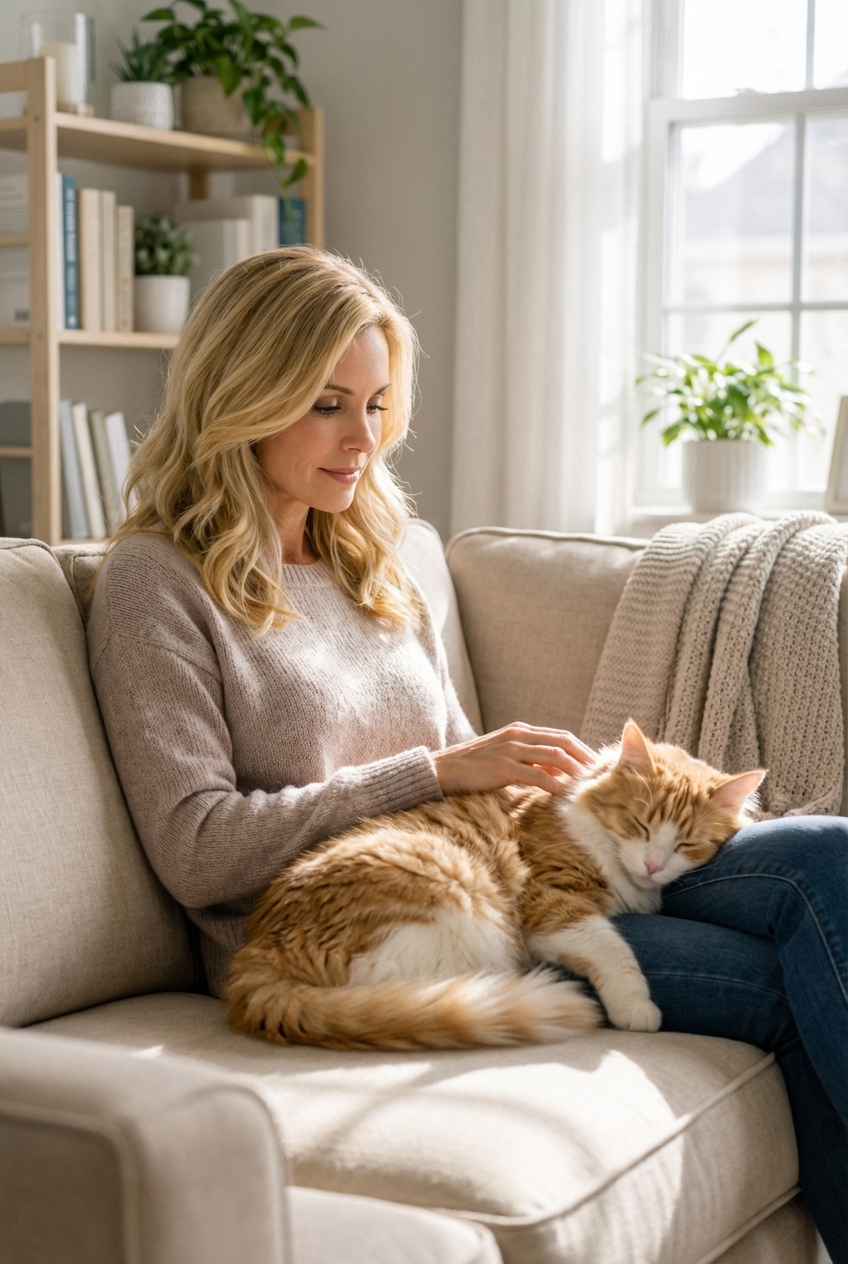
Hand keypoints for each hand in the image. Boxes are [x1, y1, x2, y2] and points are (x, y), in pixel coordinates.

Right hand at [433, 723, 595, 795]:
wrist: (438, 771)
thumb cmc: (471, 771)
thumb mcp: (504, 762)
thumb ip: (529, 765)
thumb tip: (558, 777)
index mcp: (520, 731)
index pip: (561, 736)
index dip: (583, 750)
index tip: (598, 767)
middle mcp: (518, 735)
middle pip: (564, 742)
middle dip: (586, 759)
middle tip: (604, 777)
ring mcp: (510, 749)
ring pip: (555, 756)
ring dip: (576, 772)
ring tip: (591, 788)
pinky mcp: (502, 766)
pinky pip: (537, 775)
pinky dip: (556, 786)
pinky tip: (566, 797)